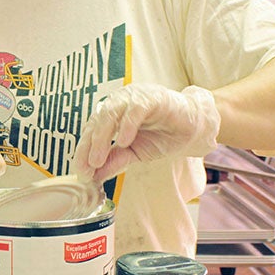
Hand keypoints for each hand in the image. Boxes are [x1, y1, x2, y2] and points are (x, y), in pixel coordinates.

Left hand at [74, 84, 219, 184]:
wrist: (193, 128)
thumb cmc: (162, 135)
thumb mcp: (134, 153)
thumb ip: (114, 161)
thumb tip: (93, 177)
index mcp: (112, 113)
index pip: (91, 130)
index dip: (83, 151)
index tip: (81, 172)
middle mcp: (119, 102)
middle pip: (97, 121)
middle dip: (89, 146)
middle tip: (88, 167)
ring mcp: (135, 97)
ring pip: (110, 112)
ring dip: (102, 136)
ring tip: (99, 158)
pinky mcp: (153, 97)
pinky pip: (136, 108)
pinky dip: (127, 125)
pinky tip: (124, 141)